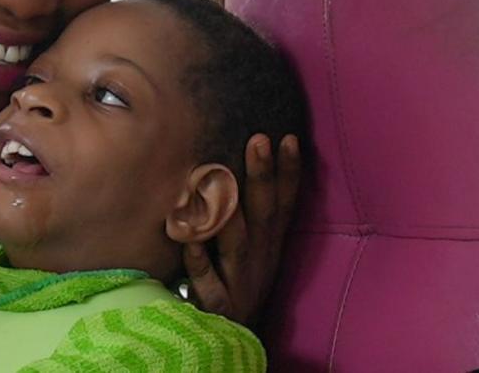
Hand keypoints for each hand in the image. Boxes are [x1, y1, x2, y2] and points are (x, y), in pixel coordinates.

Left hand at [184, 133, 300, 325]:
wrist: (232, 340)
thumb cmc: (235, 283)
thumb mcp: (250, 249)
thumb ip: (247, 213)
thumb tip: (237, 163)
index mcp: (269, 244)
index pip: (284, 203)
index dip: (289, 172)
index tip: (287, 138)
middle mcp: (260, 259)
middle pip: (263, 213)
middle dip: (263, 176)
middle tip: (259, 140)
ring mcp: (241, 282)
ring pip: (237, 244)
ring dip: (231, 211)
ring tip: (223, 179)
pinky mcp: (219, 306)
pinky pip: (208, 282)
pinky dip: (199, 263)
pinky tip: (189, 243)